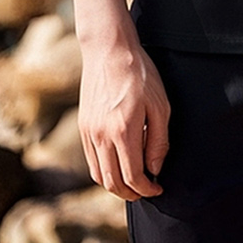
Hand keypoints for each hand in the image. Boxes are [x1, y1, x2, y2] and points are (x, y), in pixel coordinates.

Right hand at [78, 36, 170, 199]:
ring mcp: (89, 132)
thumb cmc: (139, 73)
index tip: (157, 188)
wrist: (109, 49)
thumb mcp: (160, 104)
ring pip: (99, 175)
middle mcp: (102, 136)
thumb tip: (154, 169)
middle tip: (145, 190)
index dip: (147, 189)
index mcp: (124, 131)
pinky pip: (91, 160)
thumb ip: (159, 141)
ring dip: (116, 185)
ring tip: (132, 181)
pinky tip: (118, 163)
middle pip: (113, 183)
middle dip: (131, 193)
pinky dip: (104, 171)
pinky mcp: (83, 126)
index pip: (133, 176)